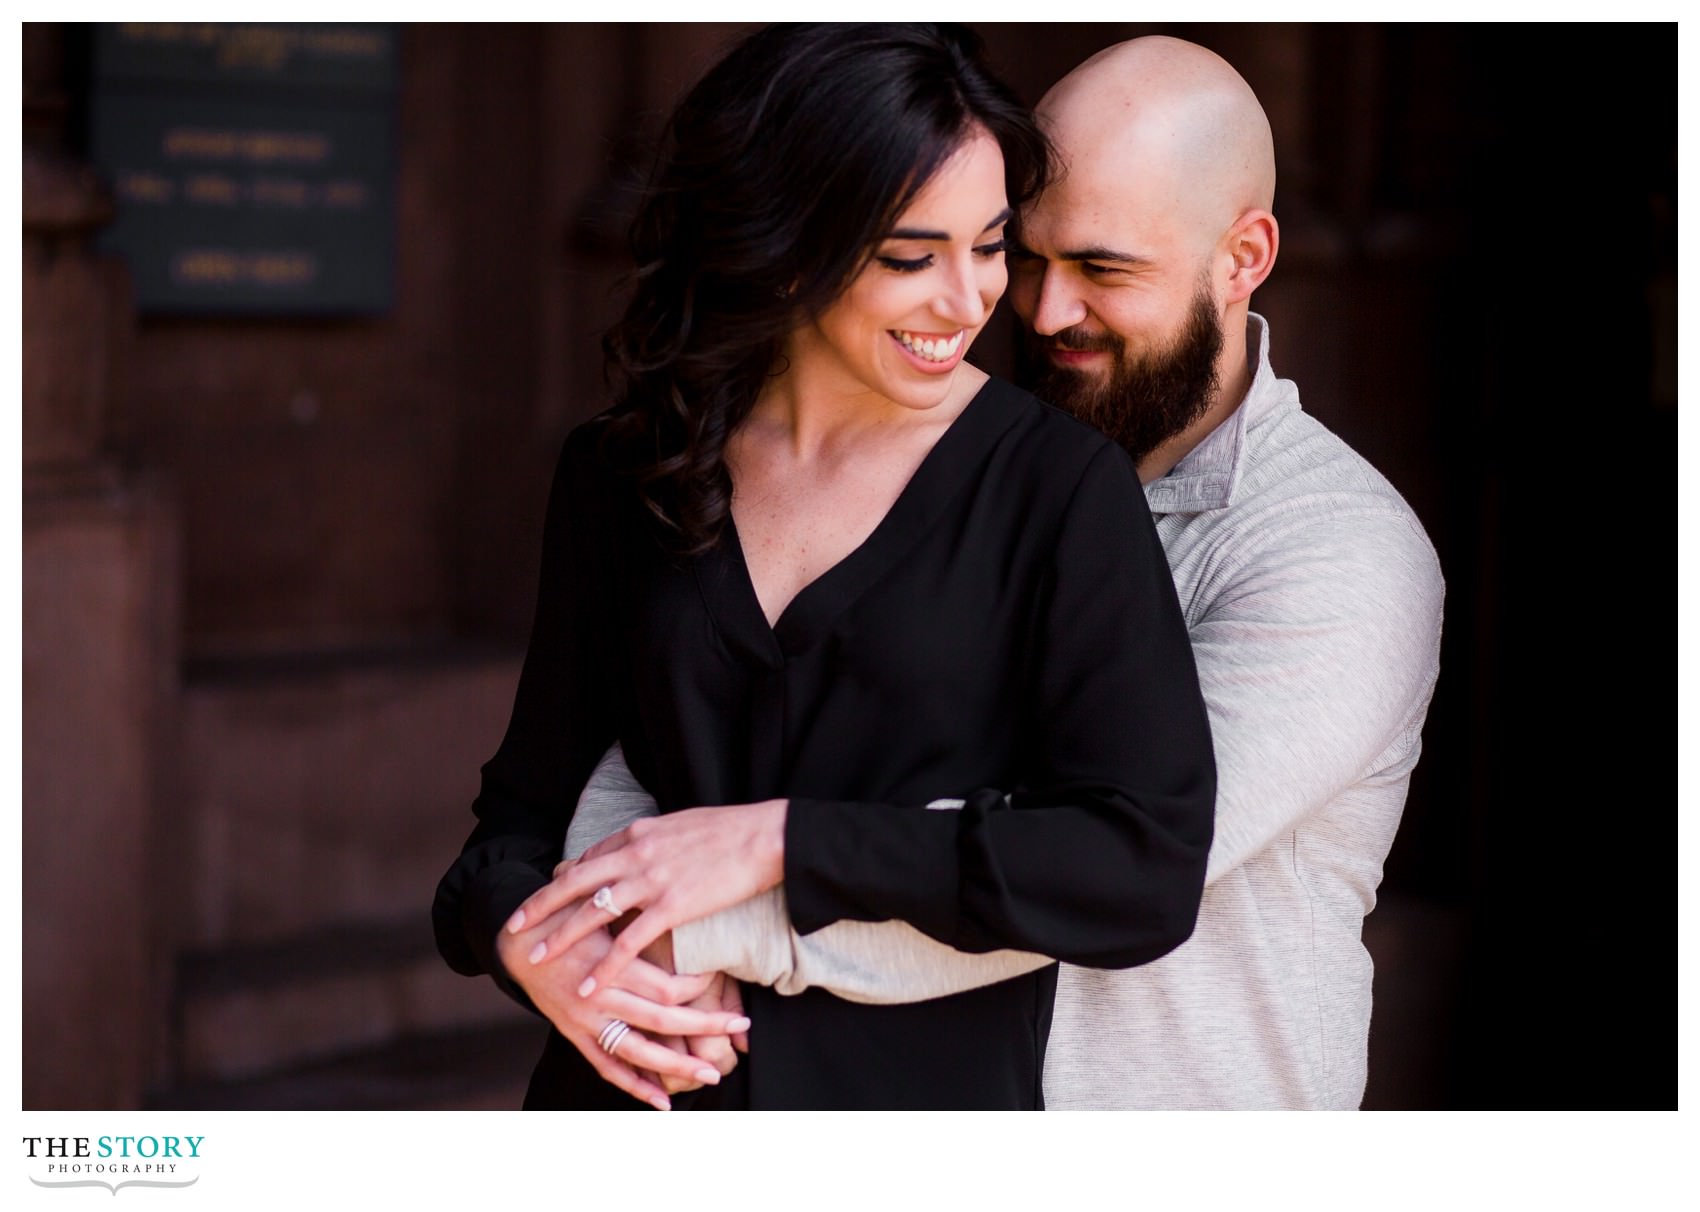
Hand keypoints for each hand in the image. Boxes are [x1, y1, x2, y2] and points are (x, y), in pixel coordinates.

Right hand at [496, 903, 751, 1109]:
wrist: (517, 943)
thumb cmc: (567, 917)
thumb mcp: (600, 908)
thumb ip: (636, 913)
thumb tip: (681, 896)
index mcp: (609, 964)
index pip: (663, 985)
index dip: (697, 987)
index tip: (721, 979)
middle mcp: (599, 998)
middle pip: (660, 1020)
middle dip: (705, 1025)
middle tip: (742, 1025)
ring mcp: (586, 1022)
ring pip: (638, 1051)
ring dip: (678, 1066)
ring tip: (711, 1075)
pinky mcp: (575, 1036)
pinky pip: (607, 1067)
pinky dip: (635, 1087)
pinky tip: (663, 1102)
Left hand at [506, 799, 786, 996]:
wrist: (765, 836)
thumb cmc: (731, 831)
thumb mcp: (682, 825)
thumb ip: (655, 840)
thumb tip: (644, 847)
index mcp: (639, 832)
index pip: (590, 858)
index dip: (565, 879)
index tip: (549, 894)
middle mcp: (636, 853)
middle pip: (574, 882)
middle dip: (540, 906)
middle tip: (514, 926)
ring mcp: (652, 880)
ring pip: (592, 913)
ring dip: (560, 938)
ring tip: (536, 958)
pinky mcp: (673, 906)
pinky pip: (628, 942)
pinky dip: (603, 966)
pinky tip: (588, 985)